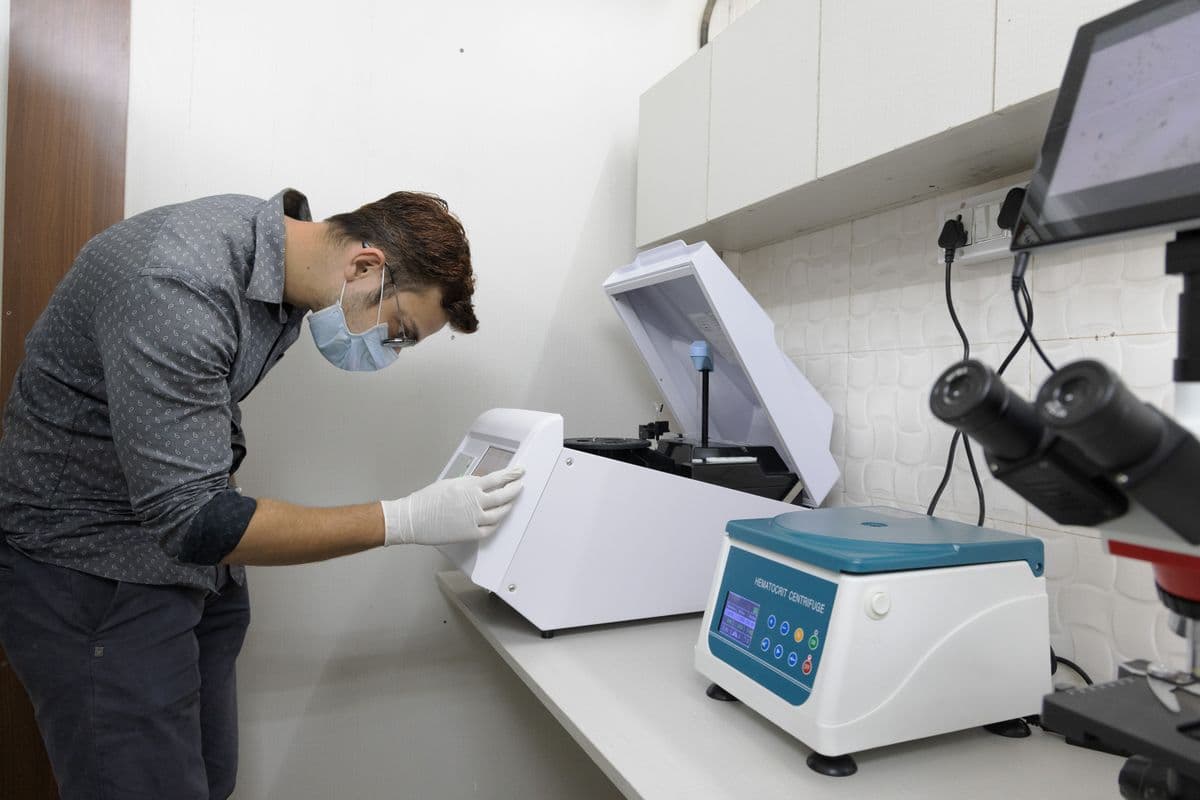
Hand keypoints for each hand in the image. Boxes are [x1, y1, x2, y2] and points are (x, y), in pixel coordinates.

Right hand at [381, 466, 524, 545]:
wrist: (413, 519)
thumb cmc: (427, 499)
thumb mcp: (450, 483)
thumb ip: (469, 483)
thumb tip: (483, 483)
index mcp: (469, 487)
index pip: (497, 479)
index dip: (511, 475)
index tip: (520, 472)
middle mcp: (475, 502)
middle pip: (503, 496)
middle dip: (514, 489)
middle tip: (519, 485)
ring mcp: (474, 519)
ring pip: (500, 513)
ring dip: (508, 507)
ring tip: (511, 502)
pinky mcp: (470, 533)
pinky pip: (490, 529)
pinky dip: (496, 523)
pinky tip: (498, 519)